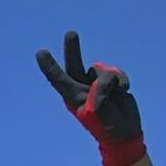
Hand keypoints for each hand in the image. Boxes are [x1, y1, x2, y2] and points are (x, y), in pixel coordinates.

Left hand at [36, 30, 144, 165]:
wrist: (125, 131)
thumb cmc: (106, 125)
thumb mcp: (98, 112)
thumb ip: (98, 94)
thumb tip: (100, 80)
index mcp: (72, 97)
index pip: (58, 79)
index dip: (50, 66)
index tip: (40, 52)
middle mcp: (82, 87)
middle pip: (75, 64)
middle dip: (73, 49)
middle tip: (70, 33)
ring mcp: (97, 84)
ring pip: (102, 70)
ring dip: (112, 82)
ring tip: (115, 97)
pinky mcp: (112, 82)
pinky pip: (117, 73)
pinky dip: (122, 82)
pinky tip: (123, 93)